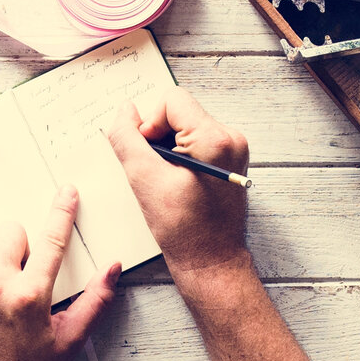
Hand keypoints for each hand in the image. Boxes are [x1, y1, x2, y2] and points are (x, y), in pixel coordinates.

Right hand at [104, 88, 250, 282]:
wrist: (211, 260)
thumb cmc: (184, 229)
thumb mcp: (143, 179)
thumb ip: (127, 138)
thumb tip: (125, 110)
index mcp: (215, 139)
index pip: (172, 100)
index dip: (150, 123)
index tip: (148, 154)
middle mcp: (231, 138)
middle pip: (180, 112)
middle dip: (160, 137)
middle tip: (156, 171)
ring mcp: (234, 150)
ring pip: (186, 127)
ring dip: (168, 148)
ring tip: (167, 180)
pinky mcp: (230, 161)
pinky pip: (197, 142)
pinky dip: (180, 156)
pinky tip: (178, 182)